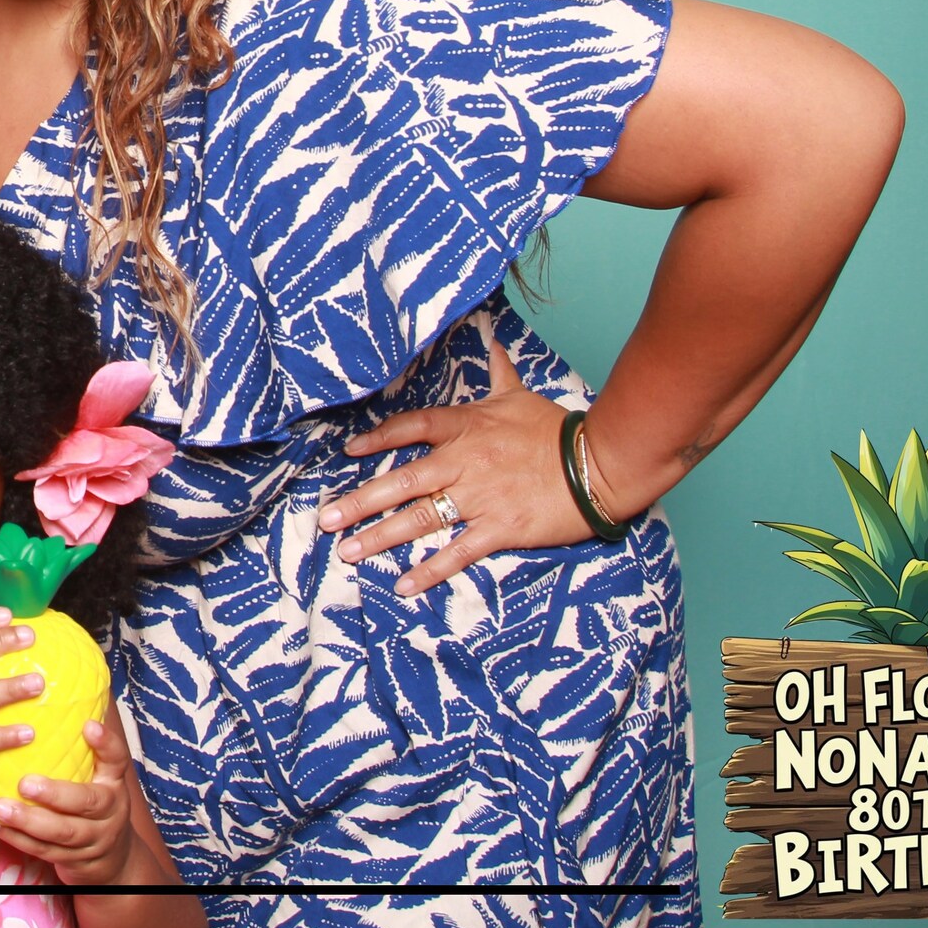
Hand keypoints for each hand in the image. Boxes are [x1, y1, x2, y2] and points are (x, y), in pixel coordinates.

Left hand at [0, 705, 140, 884]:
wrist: (114, 860)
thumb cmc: (94, 803)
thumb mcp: (98, 776)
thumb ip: (80, 747)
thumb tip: (50, 696)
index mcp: (113, 783)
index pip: (117, 760)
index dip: (105, 744)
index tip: (88, 726)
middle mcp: (109, 811)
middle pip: (86, 803)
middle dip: (55, 794)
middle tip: (25, 783)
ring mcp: (93, 839)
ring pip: (62, 833)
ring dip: (28, 821)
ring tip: (1, 807)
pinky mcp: (75, 860)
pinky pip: (44, 851)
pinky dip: (18, 839)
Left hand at [315, 335, 599, 596]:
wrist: (600, 463)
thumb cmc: (559, 430)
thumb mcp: (522, 397)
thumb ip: (500, 374)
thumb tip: (493, 342)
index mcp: (467, 427)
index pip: (411, 428)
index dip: (378, 439)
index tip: (349, 452)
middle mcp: (465, 462)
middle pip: (402, 481)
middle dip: (360, 501)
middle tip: (326, 519)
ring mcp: (480, 497)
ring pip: (421, 518)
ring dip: (381, 537)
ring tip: (349, 552)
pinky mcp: (501, 528)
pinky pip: (458, 552)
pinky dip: (430, 569)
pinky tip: (403, 584)